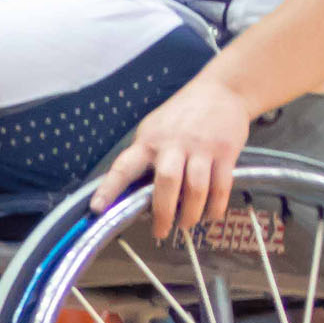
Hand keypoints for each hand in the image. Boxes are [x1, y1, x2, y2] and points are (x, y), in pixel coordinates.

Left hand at [91, 77, 255, 239]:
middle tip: (160, 231)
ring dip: (191, 214)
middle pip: (166, 182)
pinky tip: (210, 214)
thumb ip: (146, 156)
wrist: (221, 91)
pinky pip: (220, 187)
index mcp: (148, 140)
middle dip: (163, 212)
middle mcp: (173, 144)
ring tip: (186, 224)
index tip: (98, 208)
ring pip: (195, 189)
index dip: (109, 188)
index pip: (124, 166)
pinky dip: (215, 207)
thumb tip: (135, 192)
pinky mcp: (225, 152)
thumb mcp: (155, 128)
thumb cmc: (183, 114)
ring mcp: (201, 148)